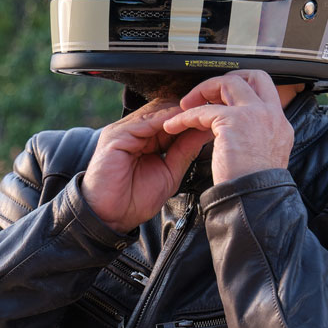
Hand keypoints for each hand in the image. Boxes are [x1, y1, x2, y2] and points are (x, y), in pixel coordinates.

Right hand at [81, 99, 214, 232]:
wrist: (110, 218)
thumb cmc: (134, 200)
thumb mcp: (169, 173)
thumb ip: (184, 151)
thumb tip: (203, 133)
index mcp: (145, 139)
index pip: (172, 119)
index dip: (193, 118)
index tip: (217, 117)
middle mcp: (134, 131)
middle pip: (165, 110)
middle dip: (190, 110)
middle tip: (214, 110)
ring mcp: (123, 131)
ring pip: (156, 111)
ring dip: (180, 112)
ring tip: (202, 113)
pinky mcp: (116, 136)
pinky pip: (144, 122)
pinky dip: (164, 119)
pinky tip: (182, 121)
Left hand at [161, 71, 295, 184]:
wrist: (256, 202)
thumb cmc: (254, 190)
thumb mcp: (262, 158)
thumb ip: (254, 139)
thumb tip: (237, 135)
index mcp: (279, 124)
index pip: (265, 91)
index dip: (242, 89)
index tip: (222, 100)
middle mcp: (271, 115)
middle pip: (252, 76)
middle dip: (225, 81)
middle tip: (205, 96)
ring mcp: (255, 114)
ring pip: (227, 84)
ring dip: (202, 92)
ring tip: (185, 107)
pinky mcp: (234, 121)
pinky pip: (203, 110)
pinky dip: (185, 117)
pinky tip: (174, 126)